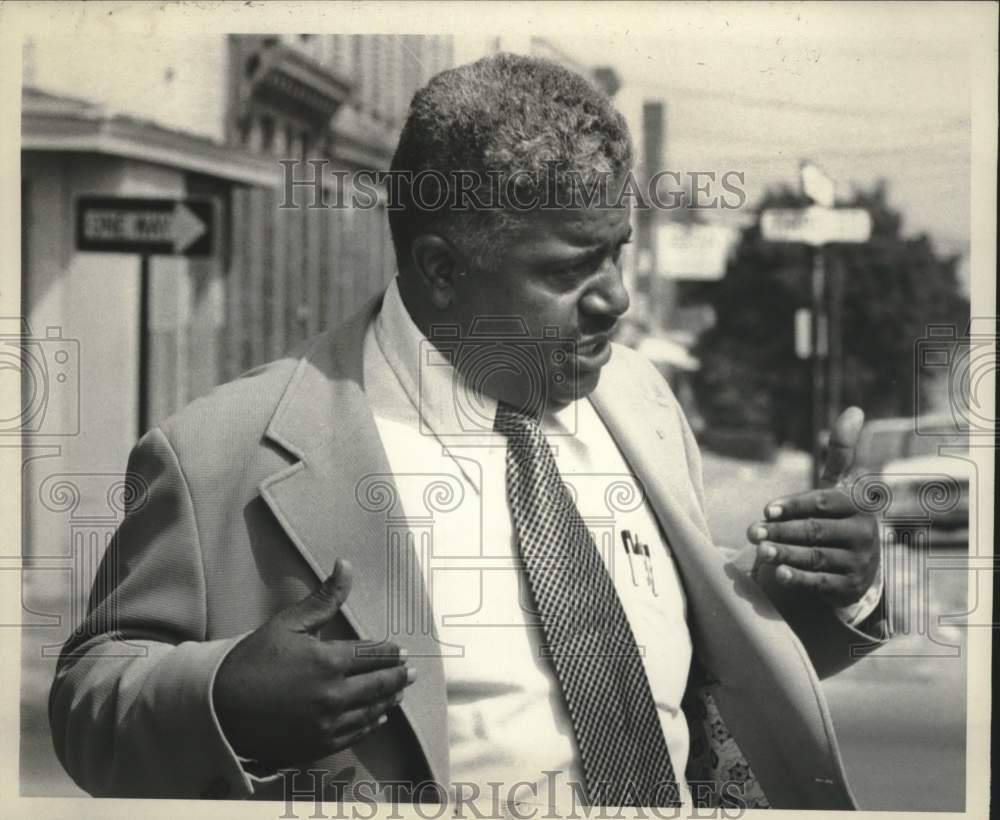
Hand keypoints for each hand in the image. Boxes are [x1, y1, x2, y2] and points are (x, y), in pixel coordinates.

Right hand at [213, 559, 414, 767]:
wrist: (218, 709)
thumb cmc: (252, 661)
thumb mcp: (288, 623)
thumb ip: (323, 598)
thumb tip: (345, 565)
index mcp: (328, 662)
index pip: (373, 656)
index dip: (390, 653)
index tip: (401, 651)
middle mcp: (334, 695)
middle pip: (379, 685)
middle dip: (398, 677)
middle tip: (411, 672)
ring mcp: (327, 724)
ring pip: (371, 711)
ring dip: (388, 700)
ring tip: (399, 692)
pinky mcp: (318, 745)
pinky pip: (355, 733)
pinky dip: (370, 723)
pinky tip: (377, 717)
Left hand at [747, 407, 879, 606]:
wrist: (856, 566)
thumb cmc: (837, 518)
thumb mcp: (838, 488)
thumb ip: (840, 454)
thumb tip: (854, 410)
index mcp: (860, 506)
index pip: (823, 503)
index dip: (793, 506)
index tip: (767, 509)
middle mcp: (864, 534)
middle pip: (815, 531)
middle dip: (781, 531)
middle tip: (752, 532)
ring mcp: (859, 562)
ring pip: (815, 557)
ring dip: (786, 554)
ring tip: (761, 550)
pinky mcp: (849, 587)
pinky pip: (821, 583)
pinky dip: (799, 578)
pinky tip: (779, 573)